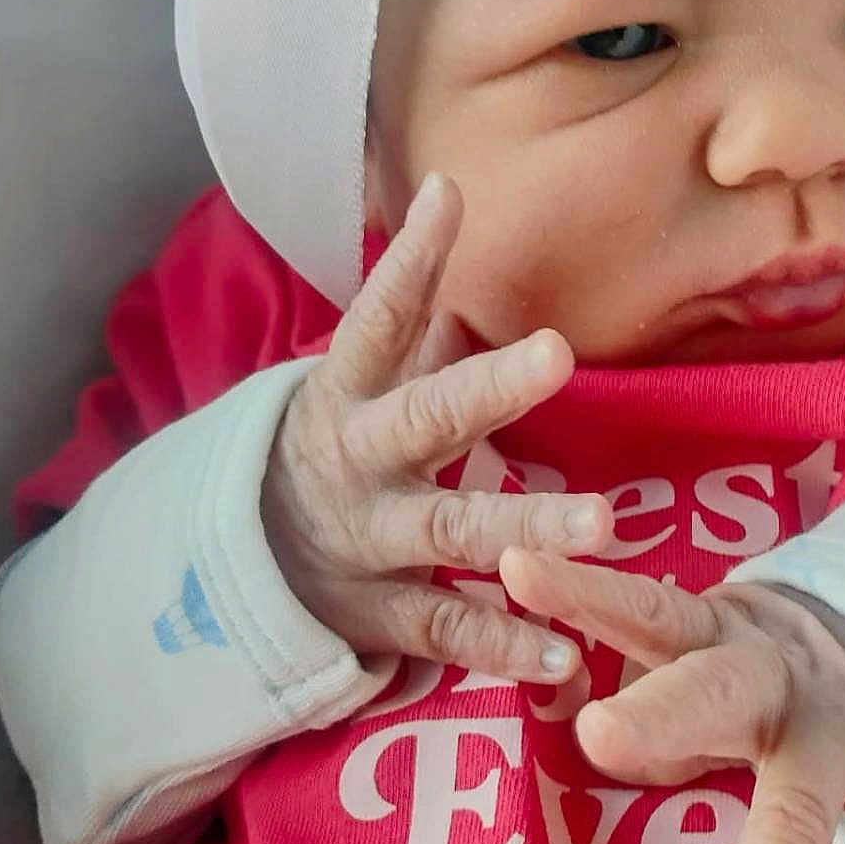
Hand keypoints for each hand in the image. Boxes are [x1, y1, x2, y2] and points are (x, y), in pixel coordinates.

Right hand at [260, 172, 611, 679]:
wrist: (243, 571)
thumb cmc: (335, 451)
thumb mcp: (357, 381)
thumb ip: (409, 304)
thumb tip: (446, 190)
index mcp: (348, 396)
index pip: (378, 316)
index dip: (410, 259)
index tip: (449, 195)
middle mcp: (360, 464)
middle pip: (425, 418)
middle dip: (488, 388)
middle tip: (555, 353)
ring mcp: (372, 543)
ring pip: (451, 532)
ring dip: (525, 528)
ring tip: (602, 525)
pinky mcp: (385, 615)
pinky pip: (451, 629)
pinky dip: (506, 646)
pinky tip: (563, 653)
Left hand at [497, 549, 844, 843]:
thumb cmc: (775, 669)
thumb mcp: (714, 654)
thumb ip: (657, 696)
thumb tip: (599, 742)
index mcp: (721, 640)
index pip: (645, 609)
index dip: (584, 589)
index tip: (517, 570)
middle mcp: (782, 685)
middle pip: (718, 694)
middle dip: (661, 714)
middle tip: (599, 733)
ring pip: (799, 818)